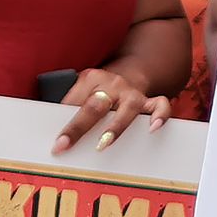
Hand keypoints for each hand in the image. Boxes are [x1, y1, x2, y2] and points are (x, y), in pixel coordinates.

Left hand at [53, 67, 170, 153]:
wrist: (131, 72)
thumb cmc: (101, 89)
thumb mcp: (84, 89)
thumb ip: (73, 107)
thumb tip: (60, 137)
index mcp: (91, 79)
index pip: (74, 102)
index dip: (64, 124)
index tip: (56, 144)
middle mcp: (113, 84)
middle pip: (95, 106)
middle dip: (79, 127)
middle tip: (66, 144)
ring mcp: (132, 93)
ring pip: (127, 108)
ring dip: (115, 127)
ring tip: (104, 143)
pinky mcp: (149, 101)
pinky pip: (160, 105)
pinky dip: (159, 116)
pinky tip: (153, 128)